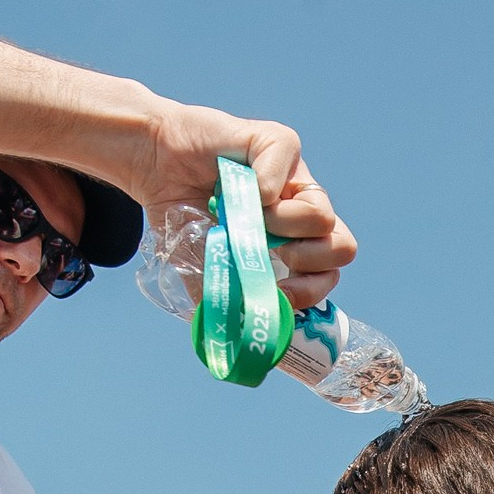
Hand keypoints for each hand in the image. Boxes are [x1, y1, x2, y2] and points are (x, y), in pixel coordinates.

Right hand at [131, 105, 356, 308]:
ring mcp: (296, 176)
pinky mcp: (279, 143)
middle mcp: (303, 210)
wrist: (152, 168)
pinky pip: (287, 168)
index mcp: (294, 244)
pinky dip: (259, 185)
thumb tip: (251, 350)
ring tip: (244, 218)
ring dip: (279, 226)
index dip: (308, 292)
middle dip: (305, 263)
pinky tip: (230, 186)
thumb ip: (231, 306)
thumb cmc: (183, 219)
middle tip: (270, 255)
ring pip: (323, 215)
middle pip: (342, 247)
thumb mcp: (207, 272)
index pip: (329, 275)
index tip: (276, 294)